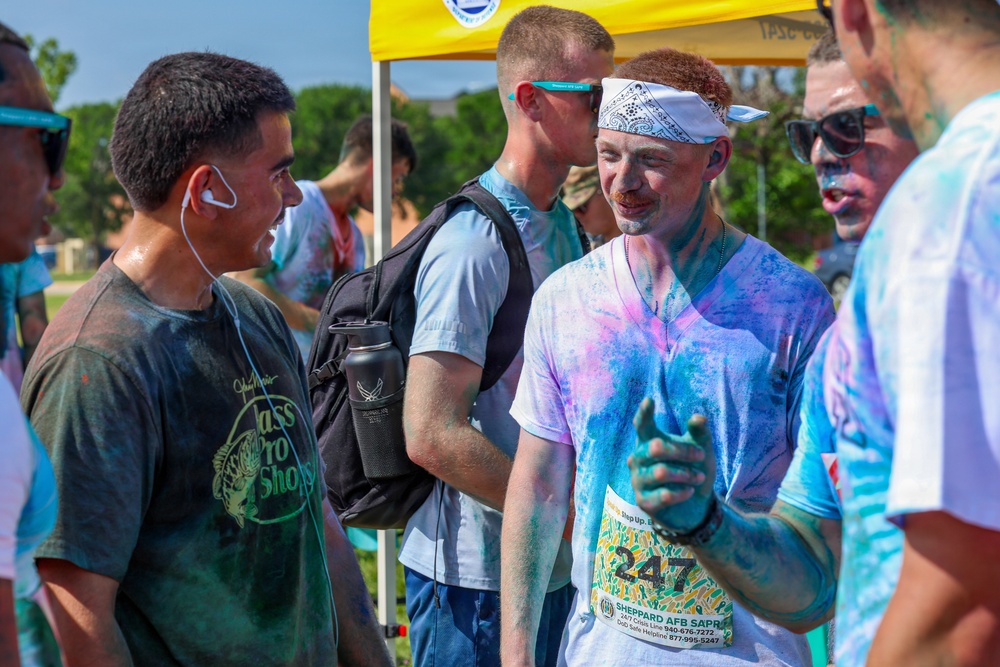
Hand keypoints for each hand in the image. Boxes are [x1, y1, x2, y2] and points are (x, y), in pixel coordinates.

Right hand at [628, 397, 716, 533]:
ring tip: (699, 478)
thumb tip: (699, 417)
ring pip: (661, 472)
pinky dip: (682, 492)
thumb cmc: (694, 471)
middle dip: (683, 451)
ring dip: (686, 474)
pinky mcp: (643, 502)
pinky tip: (689, 492)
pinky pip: (663, 494)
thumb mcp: (701, 451)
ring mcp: (638, 480)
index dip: (644, 413)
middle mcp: (638, 458)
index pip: (642, 425)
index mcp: (649, 441)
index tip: (650, 400)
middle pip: (656, 446)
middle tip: (701, 455)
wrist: (696, 506)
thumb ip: (699, 433)